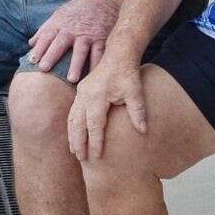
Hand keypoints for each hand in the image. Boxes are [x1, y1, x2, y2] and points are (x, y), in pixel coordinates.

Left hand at [28, 0, 120, 84]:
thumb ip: (45, 28)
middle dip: (51, 55)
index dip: (39, 48)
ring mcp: (88, 35)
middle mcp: (73, 30)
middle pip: (60, 43)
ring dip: (76, 64)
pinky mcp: (102, 39)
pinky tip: (94, 76)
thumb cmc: (79, 9)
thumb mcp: (60, 14)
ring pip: (81, 50)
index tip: (32, 60)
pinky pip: (99, 53)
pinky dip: (97, 65)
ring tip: (71, 79)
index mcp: (60, 23)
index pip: (47, 36)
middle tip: (43, 69)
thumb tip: (31, 43)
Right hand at [67, 46, 147, 161]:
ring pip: (72, 119)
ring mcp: (80, 93)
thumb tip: (142, 131)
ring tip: (75, 152)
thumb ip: (138, 112)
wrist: (118, 55)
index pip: (95, 125)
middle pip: (78, 124)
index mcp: (97, 96)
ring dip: (73, 136)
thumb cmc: (127, 74)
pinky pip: (73, 112)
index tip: (96, 156)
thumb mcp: (136, 92)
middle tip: (81, 160)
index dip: (95, 142)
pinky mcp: (80, 92)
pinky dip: (72, 126)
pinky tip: (74, 136)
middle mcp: (85, 95)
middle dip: (79, 143)